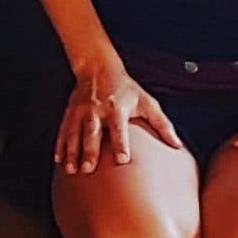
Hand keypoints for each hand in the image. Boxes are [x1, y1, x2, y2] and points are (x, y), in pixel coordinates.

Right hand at [56, 56, 183, 174]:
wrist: (98, 68)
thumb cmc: (126, 88)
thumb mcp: (147, 102)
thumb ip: (162, 124)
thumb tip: (178, 145)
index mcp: (117, 108)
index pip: (119, 128)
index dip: (121, 144)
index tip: (122, 160)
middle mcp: (96, 110)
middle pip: (92, 133)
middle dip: (89, 151)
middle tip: (88, 169)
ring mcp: (81, 111)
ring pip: (74, 133)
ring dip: (72, 152)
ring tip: (71, 169)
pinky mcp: (70, 112)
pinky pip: (64, 130)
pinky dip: (61, 145)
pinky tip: (59, 159)